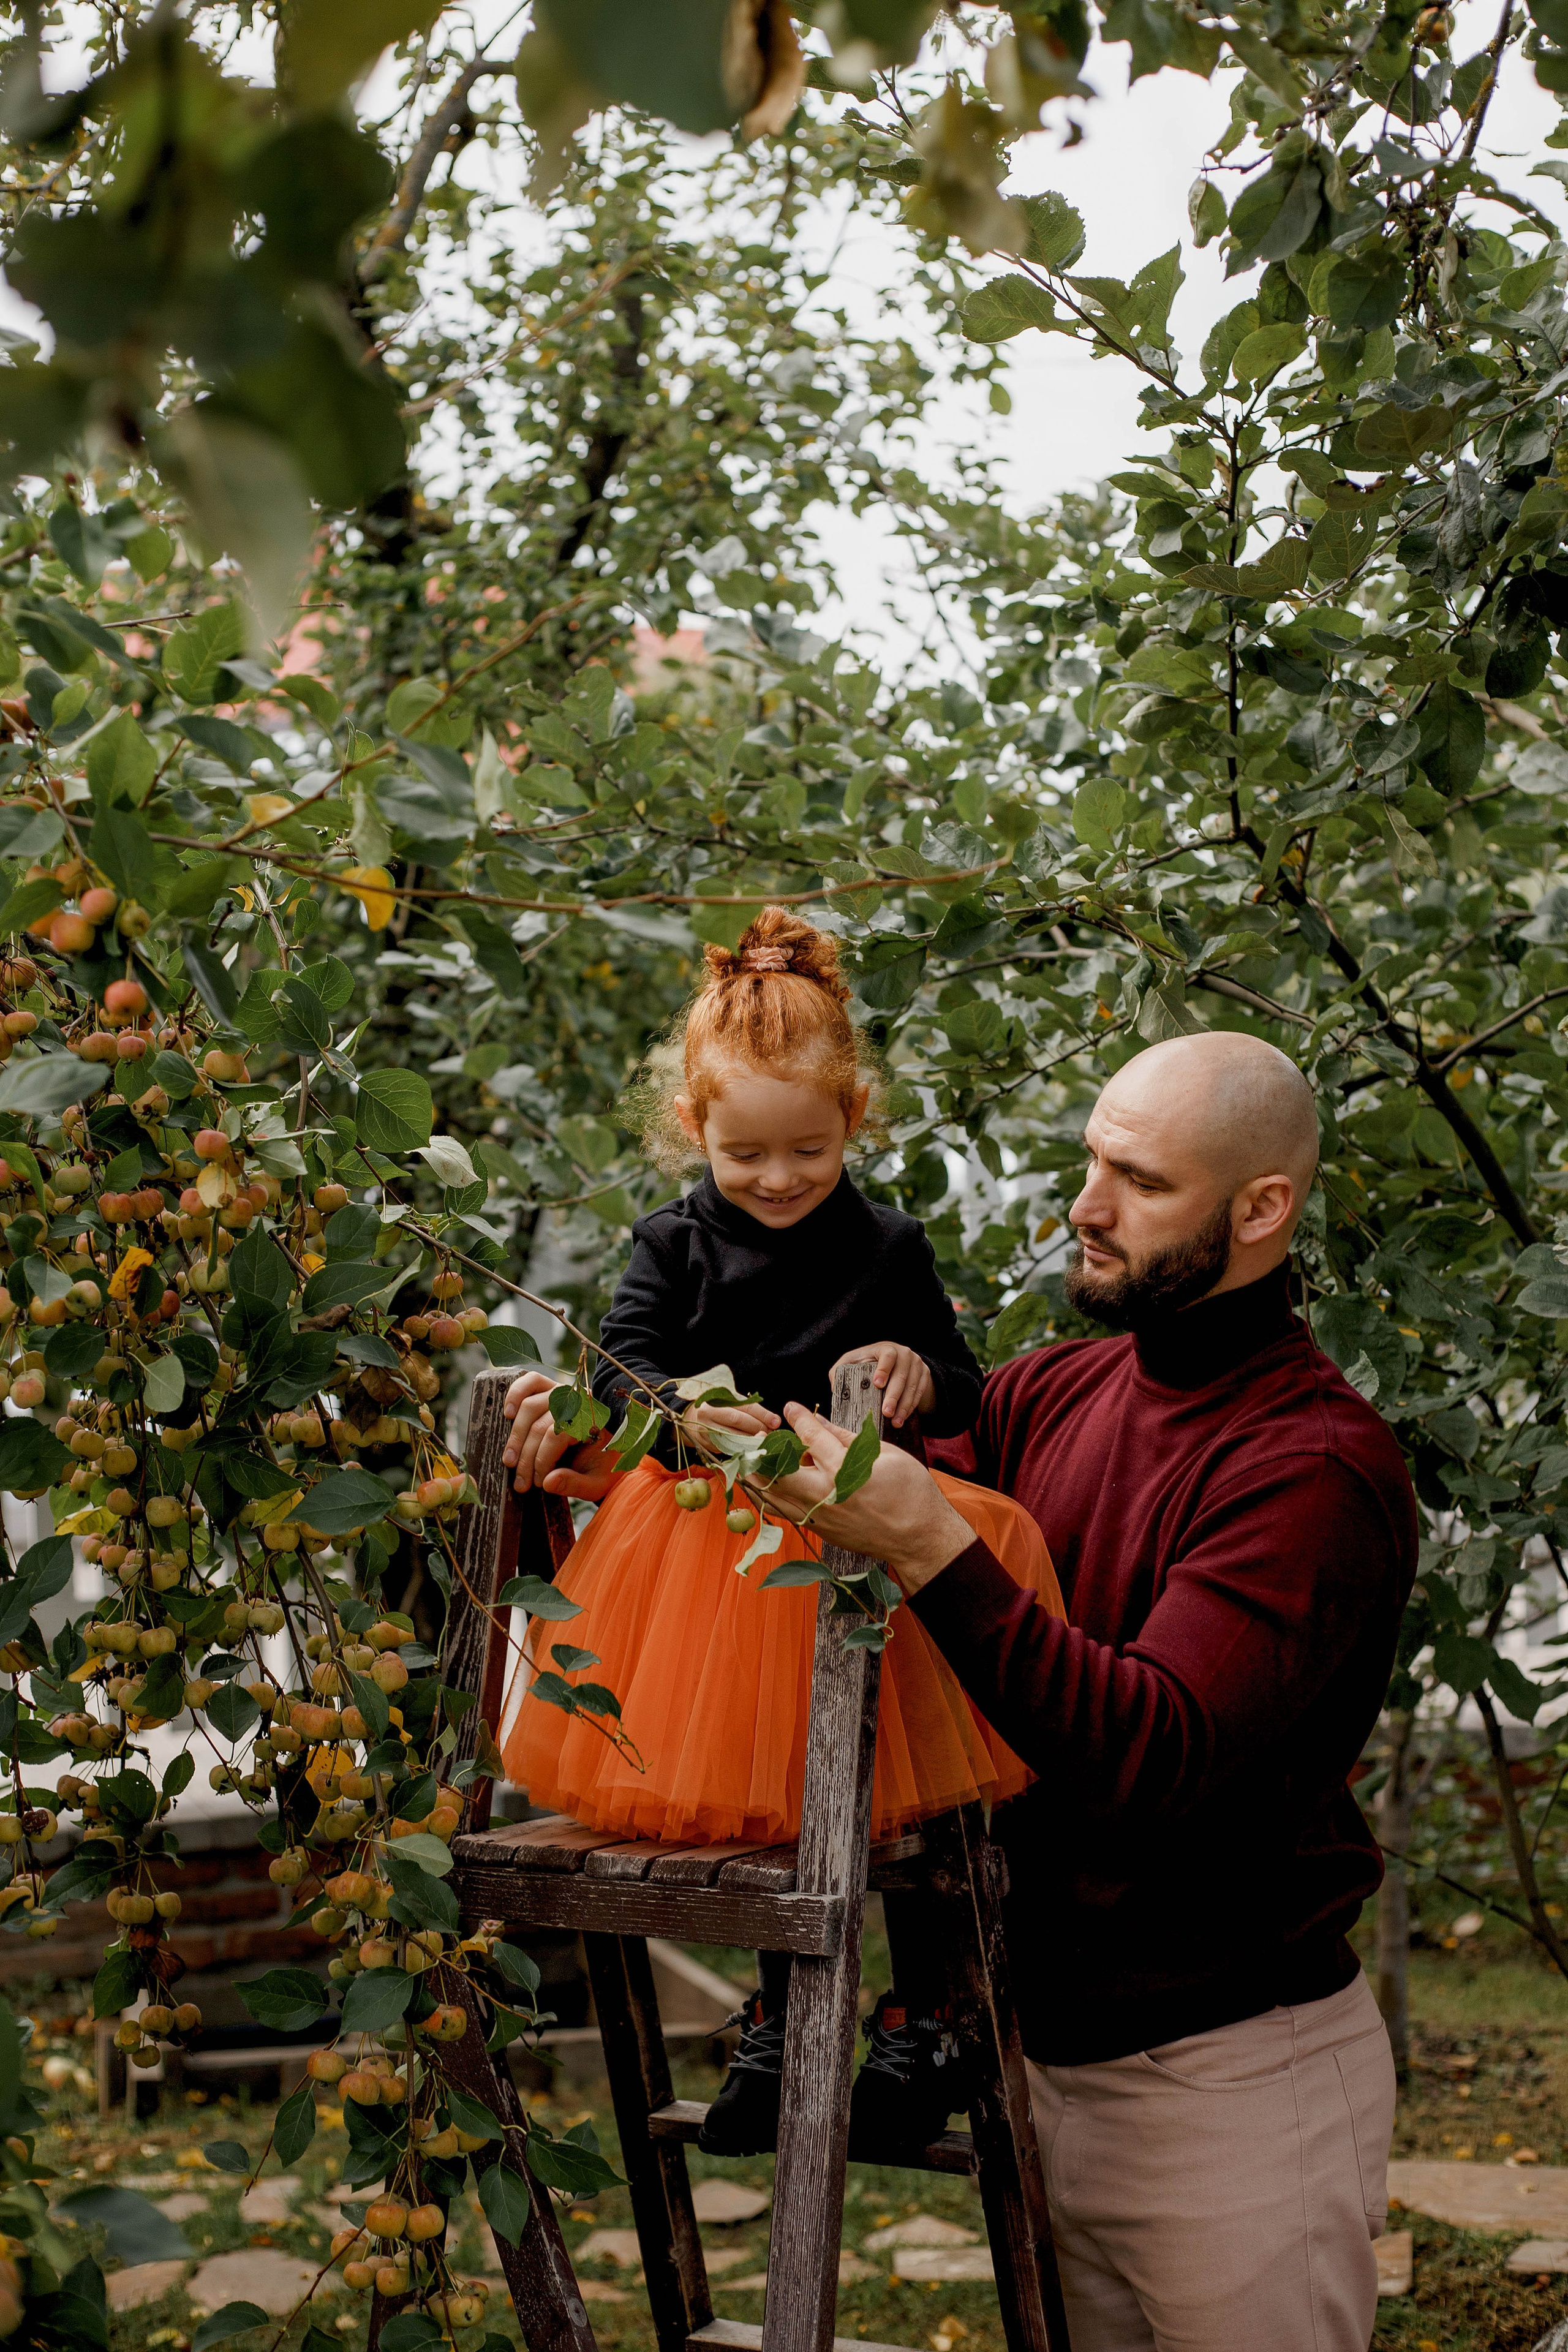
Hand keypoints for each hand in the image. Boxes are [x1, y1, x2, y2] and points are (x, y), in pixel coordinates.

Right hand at [500, 1370, 614, 1500]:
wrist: (608, 1450)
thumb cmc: (601, 1467)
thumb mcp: (596, 1483)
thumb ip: (575, 1484)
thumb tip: (548, 1482)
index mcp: (592, 1424)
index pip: (556, 1437)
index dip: (542, 1461)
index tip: (538, 1483)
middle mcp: (578, 1403)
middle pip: (539, 1425)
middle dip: (526, 1457)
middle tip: (520, 1483)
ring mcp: (564, 1393)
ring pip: (530, 1406)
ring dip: (515, 1435)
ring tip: (509, 1461)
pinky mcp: (551, 1388)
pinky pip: (532, 1381)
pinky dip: (516, 1393)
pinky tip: (507, 1415)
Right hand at [682, 1401, 779, 1443]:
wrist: (690, 1419)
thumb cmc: (718, 1408)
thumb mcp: (729, 1401)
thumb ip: (747, 1408)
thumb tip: (773, 1420)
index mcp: (717, 1397)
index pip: (744, 1406)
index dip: (762, 1414)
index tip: (776, 1421)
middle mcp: (708, 1412)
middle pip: (738, 1420)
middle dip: (758, 1427)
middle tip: (772, 1433)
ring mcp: (705, 1429)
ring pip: (733, 1436)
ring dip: (752, 1440)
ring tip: (765, 1441)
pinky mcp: (706, 1444)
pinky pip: (728, 1448)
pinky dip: (743, 1449)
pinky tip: (753, 1449)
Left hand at [765, 1404, 972, 1592]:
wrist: (920, 1538)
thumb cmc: (910, 1492)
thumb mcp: (885, 1454)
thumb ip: (846, 1438)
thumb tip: (819, 1422)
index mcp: (844, 1471)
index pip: (811, 1437)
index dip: (798, 1418)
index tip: (791, 1407)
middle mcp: (826, 1496)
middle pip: (777, 1472)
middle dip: (766, 1451)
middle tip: (764, 1437)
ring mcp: (821, 1518)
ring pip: (774, 1498)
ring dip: (764, 1476)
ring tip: (761, 1460)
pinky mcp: (821, 1532)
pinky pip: (788, 1513)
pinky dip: (779, 1495)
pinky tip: (781, 1482)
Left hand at [831, 1342, 935, 1429]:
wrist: (896, 1361)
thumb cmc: (869, 1363)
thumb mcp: (853, 1361)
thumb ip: (841, 1371)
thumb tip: (836, 1389)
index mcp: (885, 1348)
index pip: (887, 1355)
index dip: (883, 1369)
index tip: (877, 1384)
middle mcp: (904, 1353)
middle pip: (901, 1375)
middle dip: (893, 1396)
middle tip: (886, 1412)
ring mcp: (917, 1364)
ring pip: (912, 1387)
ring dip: (903, 1406)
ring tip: (895, 1422)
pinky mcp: (924, 1375)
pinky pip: (919, 1393)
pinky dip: (911, 1407)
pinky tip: (902, 1417)